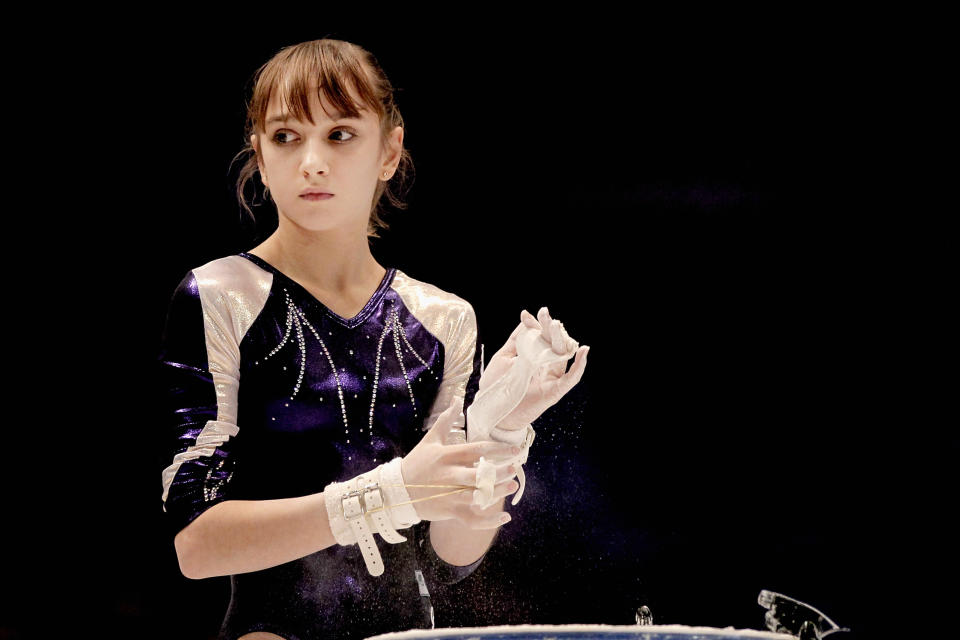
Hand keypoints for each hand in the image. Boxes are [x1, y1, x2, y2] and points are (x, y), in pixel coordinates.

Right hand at [401, 398, 519, 528]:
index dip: (497, 449)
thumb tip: (458, 399)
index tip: (514, 449)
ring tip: (512, 486)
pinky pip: (472, 520)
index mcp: (447, 456)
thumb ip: (446, 420)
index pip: (476, 450)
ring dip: (497, 493)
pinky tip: (505, 517)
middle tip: (514, 469)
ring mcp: (449, 495)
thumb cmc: (416, 463)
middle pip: (478, 476)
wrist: (397, 491)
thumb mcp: (430, 439)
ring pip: (477, 497)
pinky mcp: (449, 511)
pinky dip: (488, 521)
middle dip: (499, 473)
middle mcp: (449, 476)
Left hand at [482, 307, 588, 429]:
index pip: (538, 336)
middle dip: (550, 327)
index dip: (534, 325)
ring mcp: (551, 377)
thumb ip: (516, 341)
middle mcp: (544, 364)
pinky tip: (583, 351)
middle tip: (545, 314)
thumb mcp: (503, 358)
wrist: (492, 411)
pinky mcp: (554, 391)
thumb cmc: (496, 386)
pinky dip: (579, 365)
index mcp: (533, 355)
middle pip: (553, 342)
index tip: (526, 315)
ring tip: (556, 326)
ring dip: (562, 339)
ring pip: (563, 355)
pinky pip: (571, 378)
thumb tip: (526, 320)